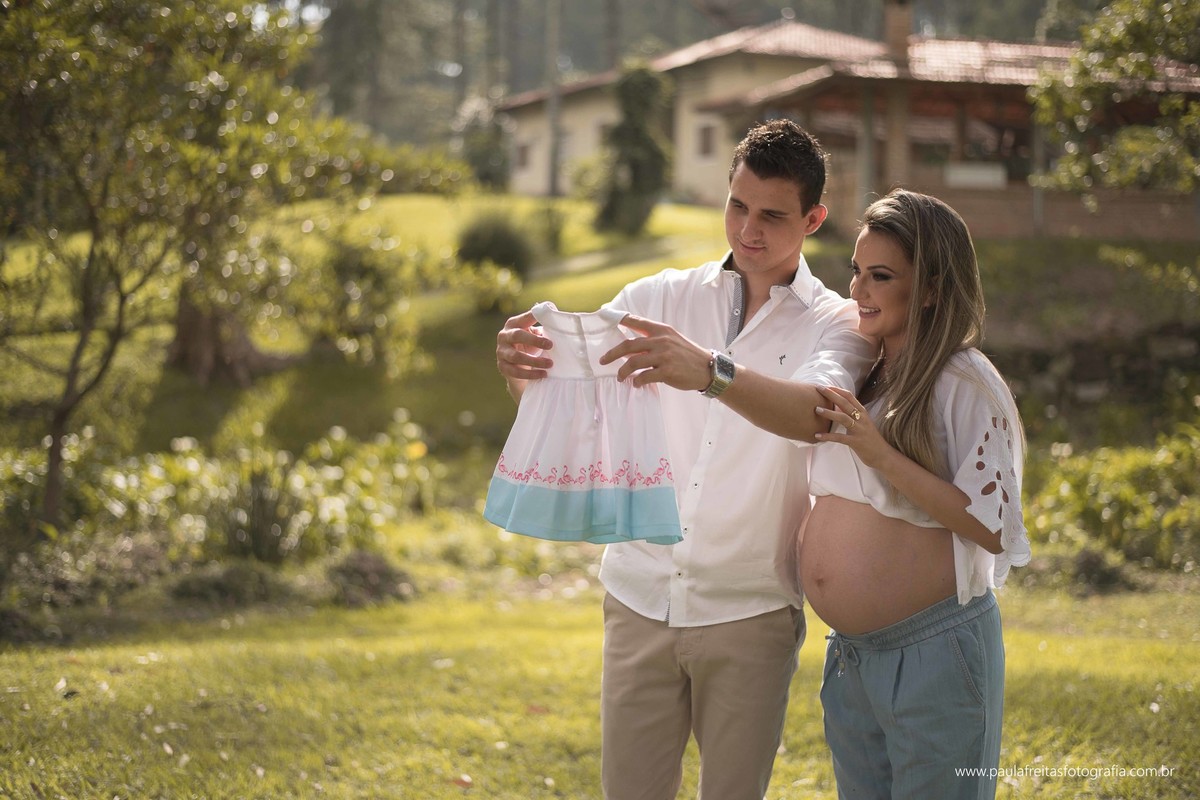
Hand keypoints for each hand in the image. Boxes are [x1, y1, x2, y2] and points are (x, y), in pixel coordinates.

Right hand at [496, 309, 552, 380]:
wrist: (519, 367)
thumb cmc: (529, 345)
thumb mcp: (535, 335)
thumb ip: (543, 329)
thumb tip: (559, 325)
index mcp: (513, 324)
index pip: (524, 318)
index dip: (533, 317)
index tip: (547, 316)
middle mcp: (504, 336)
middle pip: (517, 335)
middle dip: (534, 340)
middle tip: (550, 345)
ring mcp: (501, 352)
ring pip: (516, 356)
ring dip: (535, 361)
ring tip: (550, 364)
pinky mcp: (503, 367)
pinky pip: (516, 372)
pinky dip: (531, 374)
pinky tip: (543, 374)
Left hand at [598, 314, 712, 390]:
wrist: (708, 369)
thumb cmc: (687, 355)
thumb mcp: (672, 340)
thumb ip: (653, 341)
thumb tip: (630, 349)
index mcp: (662, 330)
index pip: (637, 322)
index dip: (621, 319)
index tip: (607, 316)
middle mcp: (661, 341)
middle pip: (628, 345)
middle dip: (612, 354)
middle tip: (603, 361)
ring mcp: (664, 356)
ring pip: (633, 362)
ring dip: (623, 372)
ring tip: (620, 377)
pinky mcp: (667, 372)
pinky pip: (644, 377)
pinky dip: (637, 381)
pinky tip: (636, 384)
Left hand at [813, 386, 895, 469]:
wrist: (883, 455)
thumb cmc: (870, 439)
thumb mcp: (862, 423)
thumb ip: (851, 415)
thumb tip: (836, 406)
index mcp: (863, 413)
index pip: (850, 397)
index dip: (837, 390)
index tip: (826, 386)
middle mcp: (862, 419)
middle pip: (845, 403)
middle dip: (832, 395)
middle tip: (818, 388)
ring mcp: (859, 430)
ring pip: (843, 418)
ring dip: (829, 413)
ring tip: (816, 409)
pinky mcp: (856, 442)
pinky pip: (840, 438)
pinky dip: (828, 436)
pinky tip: (817, 435)